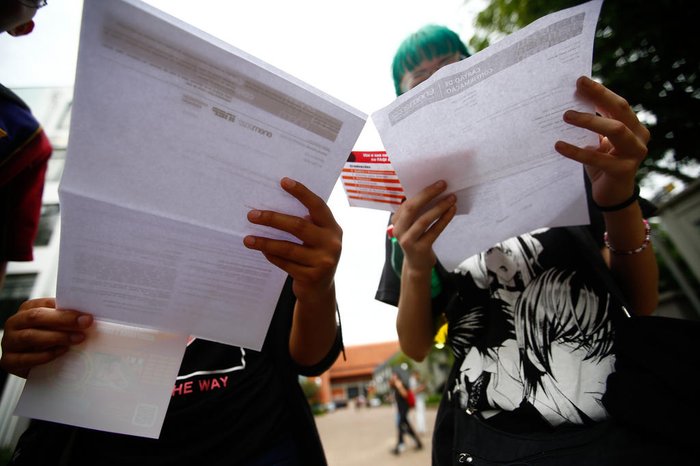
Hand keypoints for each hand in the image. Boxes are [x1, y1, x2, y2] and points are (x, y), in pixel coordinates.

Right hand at [0, 298, 92, 377]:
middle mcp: (14, 323)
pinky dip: (45, 355)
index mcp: (27, 309)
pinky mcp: (8, 361)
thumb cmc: (47, 339)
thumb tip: (87, 316)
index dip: (67, 309)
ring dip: (57, 337)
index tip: (87, 315)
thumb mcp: (55, 326)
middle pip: (36, 317)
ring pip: (30, 336)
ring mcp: (9, 342)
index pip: (45, 304)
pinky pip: (26, 358)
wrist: (31, 364)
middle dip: (63, 320)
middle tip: (85, 324)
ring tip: (77, 339)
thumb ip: (66, 318)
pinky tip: (62, 352)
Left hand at [244, 177, 341, 303]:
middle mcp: (331, 243)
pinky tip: (261, 251)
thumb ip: (306, 223)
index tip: (283, 181)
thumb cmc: (314, 256)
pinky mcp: (312, 277)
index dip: (302, 193)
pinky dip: (271, 256)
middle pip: (299, 226)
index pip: (318, 206)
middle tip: (252, 215)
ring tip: (247, 239)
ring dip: (265, 242)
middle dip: (273, 219)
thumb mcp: (317, 238)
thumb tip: (275, 204)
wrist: (320, 290)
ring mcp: (323, 262)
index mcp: (333, 228)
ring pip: (288, 248)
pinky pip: (285, 263)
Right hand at [390, 180, 456, 272]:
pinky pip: (434, 231)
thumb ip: (416, 211)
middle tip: (443, 185)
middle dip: (428, 195)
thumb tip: (434, 191)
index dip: (422, 192)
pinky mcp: (420, 248)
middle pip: (412, 209)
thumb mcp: (411, 225)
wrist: (417, 264)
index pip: (407, 202)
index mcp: (396, 221)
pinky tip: (452, 211)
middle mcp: (398, 230)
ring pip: (424, 220)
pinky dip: (444, 219)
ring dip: (439, 207)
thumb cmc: (417, 239)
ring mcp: (408, 240)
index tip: (437, 183)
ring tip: (452, 198)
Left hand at [555, 76, 649, 207]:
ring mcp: (634, 153)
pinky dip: (576, 151)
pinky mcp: (623, 170)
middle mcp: (639, 136)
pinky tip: (559, 145)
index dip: (600, 91)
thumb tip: (570, 102)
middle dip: (599, 96)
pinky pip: (597, 157)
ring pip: (615, 130)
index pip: (617, 104)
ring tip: (566, 116)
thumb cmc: (602, 164)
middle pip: (620, 110)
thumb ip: (593, 124)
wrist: (611, 195)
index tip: (580, 80)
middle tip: (576, 87)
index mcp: (633, 126)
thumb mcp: (598, 141)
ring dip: (589, 120)